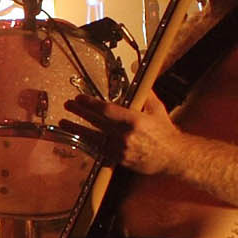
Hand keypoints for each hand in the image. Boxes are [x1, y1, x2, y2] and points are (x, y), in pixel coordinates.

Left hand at [66, 92, 183, 176]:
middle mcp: (125, 135)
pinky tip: (79, 138)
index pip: (106, 110)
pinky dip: (88, 143)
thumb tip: (137, 76)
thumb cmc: (165, 132)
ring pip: (94, 138)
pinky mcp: (120, 160)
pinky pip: (100, 150)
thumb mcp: (157, 108)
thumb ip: (144, 94)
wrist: (173, 156)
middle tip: (68, 105)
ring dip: (77, 129)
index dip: (90, 104)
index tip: (79, 98)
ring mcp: (121, 149)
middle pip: (96, 122)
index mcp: (134, 120)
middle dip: (80, 113)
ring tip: (64, 123)